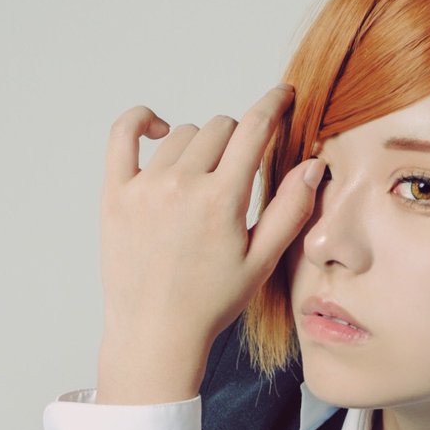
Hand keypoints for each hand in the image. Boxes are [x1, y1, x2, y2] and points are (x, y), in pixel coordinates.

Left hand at [97, 86, 324, 403]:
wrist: (155, 334)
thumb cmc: (209, 304)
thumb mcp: (261, 263)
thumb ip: (289, 211)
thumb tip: (314, 167)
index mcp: (222, 201)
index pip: (254, 129)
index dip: (274, 105)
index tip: (283, 95)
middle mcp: (182, 185)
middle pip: (219, 128)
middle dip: (237, 140)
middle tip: (238, 173)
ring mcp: (144, 186)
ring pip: (181, 133)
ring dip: (199, 145)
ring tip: (202, 182)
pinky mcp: (115, 193)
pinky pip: (124, 133)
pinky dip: (142, 121)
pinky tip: (158, 128)